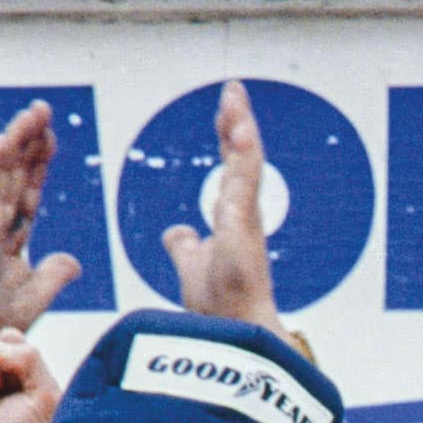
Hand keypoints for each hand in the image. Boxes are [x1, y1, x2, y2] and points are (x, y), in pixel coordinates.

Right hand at [0, 101, 83, 341]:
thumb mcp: (39, 293)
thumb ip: (55, 273)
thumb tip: (74, 260)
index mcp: (10, 237)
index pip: (27, 190)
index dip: (40, 163)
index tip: (51, 138)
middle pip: (16, 173)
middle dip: (30, 141)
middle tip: (42, 110)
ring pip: (2, 173)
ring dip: (17, 141)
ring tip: (31, 113)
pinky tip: (4, 139)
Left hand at [162, 81, 286, 334]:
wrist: (233, 331)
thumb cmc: (218, 307)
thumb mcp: (192, 266)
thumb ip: (185, 246)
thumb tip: (175, 232)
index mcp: (234, 219)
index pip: (232, 169)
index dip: (229, 138)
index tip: (226, 111)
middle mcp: (244, 214)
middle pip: (242, 158)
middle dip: (237, 122)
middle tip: (233, 90)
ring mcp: (246, 218)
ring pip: (246, 163)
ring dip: (241, 128)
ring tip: (234, 98)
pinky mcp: (244, 225)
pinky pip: (245, 181)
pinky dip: (243, 153)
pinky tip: (239, 128)